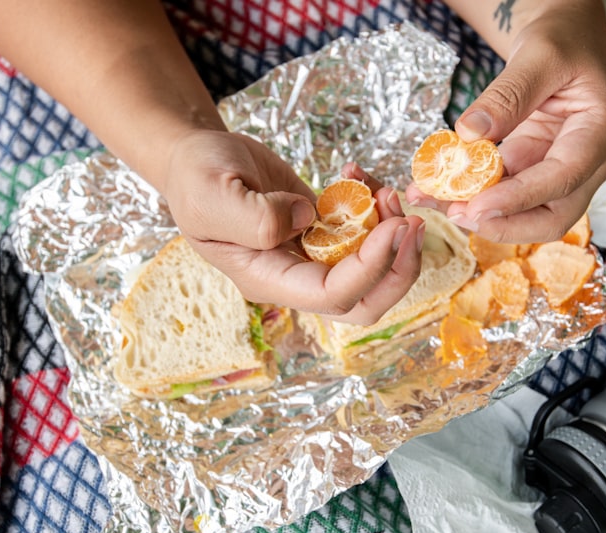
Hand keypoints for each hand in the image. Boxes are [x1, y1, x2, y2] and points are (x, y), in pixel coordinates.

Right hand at [164, 130, 424, 324]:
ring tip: (386, 190)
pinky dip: (374, 205)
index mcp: (267, 278)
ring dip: (391, 233)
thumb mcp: (212, 191)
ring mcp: (312, 254)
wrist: (194, 158)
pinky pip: (363, 231)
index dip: (370, 268)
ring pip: (372, 268)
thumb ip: (255, 216)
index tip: (392, 226)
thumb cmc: (195, 176)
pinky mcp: (323, 229)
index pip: (332, 295)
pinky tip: (358, 171)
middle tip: (411, 222)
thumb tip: (308, 219)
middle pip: (364, 301)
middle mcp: (294, 276)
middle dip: (398, 268)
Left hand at [406, 2, 605, 243]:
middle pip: (553, 215)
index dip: (520, 198)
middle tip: (456, 214)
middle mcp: (590, 161)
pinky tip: (438, 188)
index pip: (564, 178)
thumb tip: (469, 134)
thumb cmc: (563, 38)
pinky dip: (473, 194)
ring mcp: (563, 169)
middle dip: (503, 223)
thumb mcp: (538, 55)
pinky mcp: (536, 170)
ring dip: (480, 212)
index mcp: (603, 131)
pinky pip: (505, 192)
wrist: (564, 37)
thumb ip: (506, 95)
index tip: (477, 206)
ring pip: (525, 211)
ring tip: (432, 199)